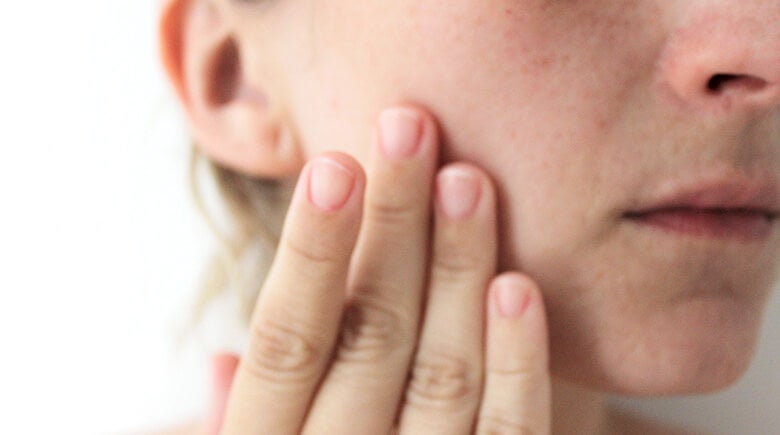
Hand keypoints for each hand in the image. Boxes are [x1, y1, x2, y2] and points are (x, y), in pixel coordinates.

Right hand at [219, 106, 550, 433]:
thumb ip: (241, 413)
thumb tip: (219, 363)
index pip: (284, 342)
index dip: (311, 251)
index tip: (335, 165)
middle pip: (368, 336)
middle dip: (394, 225)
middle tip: (411, 129)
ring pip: (443, 374)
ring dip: (458, 268)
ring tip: (467, 181)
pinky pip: (511, 431)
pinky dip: (518, 361)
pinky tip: (518, 287)